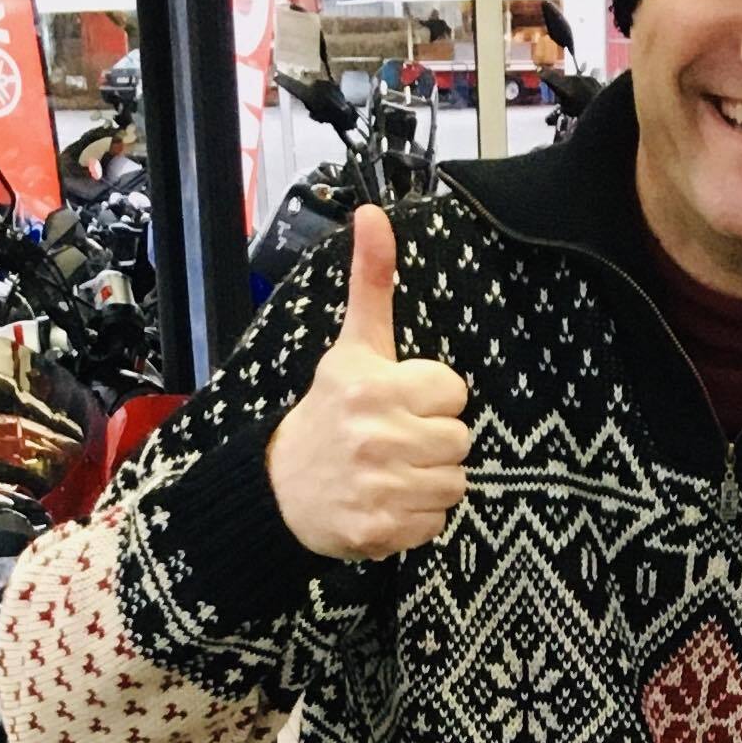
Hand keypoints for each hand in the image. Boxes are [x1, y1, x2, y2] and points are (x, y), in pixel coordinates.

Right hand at [265, 205, 470, 561]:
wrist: (281, 487)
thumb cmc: (329, 411)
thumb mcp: (352, 346)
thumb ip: (371, 282)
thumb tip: (374, 213)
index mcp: (374, 387)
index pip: (454, 393)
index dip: (433, 399)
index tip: (401, 403)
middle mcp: (377, 436)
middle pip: (459, 441)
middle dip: (435, 441)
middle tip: (396, 441)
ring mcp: (378, 487)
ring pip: (454, 484)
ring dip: (430, 482)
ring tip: (394, 472)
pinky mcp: (380, 530)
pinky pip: (436, 523)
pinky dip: (417, 518)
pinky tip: (387, 501)